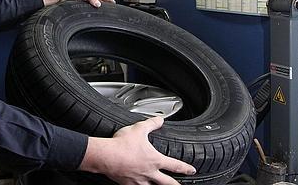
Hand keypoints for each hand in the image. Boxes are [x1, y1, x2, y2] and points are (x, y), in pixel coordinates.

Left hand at [39, 0, 114, 7]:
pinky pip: (85, 10)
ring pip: (92, 6)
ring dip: (97, 9)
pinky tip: (90, 15)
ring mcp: (82, 2)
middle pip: (98, 1)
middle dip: (104, 4)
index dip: (108, 0)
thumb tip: (98, 4)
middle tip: (111, 8)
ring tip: (102, 12)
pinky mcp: (77, 7)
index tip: (114, 3)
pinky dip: (89, 12)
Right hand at [79, 117, 195, 184]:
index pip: (175, 165)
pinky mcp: (128, 184)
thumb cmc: (121, 145)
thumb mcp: (138, 129)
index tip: (192, 170)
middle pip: (167, 183)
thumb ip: (151, 124)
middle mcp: (149, 173)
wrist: (106, 156)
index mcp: (154, 160)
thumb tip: (160, 120)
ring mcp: (139, 180)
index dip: (185, 168)